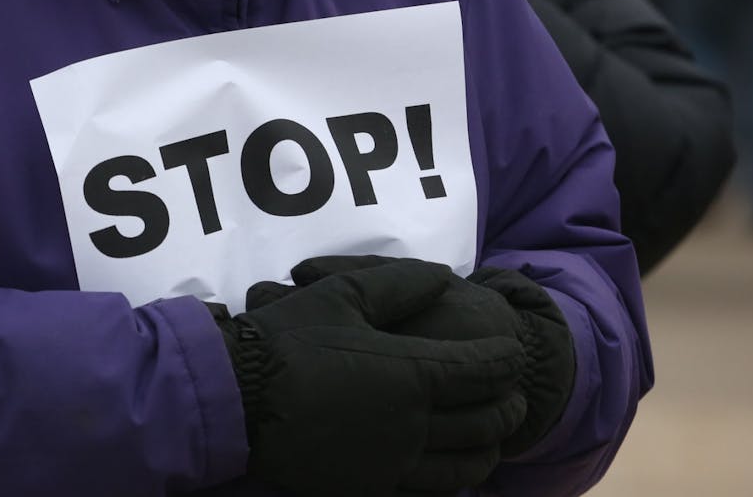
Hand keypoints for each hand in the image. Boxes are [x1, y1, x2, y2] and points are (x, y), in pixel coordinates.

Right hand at [214, 258, 526, 495]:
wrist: (238, 398)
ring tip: (492, 439)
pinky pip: (427, 490)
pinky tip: (448, 469)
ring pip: (464, 466)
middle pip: (484, 421)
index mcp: (412, 373)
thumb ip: (399, 284)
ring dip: (488, 449)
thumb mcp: (342, 294)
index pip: (482, 369)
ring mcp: (393, 463)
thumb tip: (444, 277)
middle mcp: (414, 425)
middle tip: (514, 395)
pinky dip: (451, 479)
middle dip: (507, 406)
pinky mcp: (369, 488)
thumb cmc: (288, 339)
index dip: (506, 358)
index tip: (513, 349)